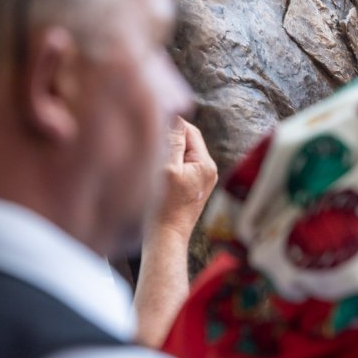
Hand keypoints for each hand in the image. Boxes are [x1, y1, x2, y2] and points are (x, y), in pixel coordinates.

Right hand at [147, 117, 217, 238]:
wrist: (165, 239)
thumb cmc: (163, 208)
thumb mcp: (166, 169)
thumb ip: (173, 142)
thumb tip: (176, 118)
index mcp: (205, 163)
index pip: (189, 130)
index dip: (171, 125)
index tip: (151, 125)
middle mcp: (208, 170)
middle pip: (187, 140)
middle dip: (169, 139)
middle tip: (150, 144)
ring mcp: (201, 179)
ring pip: (182, 153)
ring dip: (167, 152)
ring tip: (153, 163)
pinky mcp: (192, 187)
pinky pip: (180, 166)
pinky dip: (168, 164)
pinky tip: (157, 174)